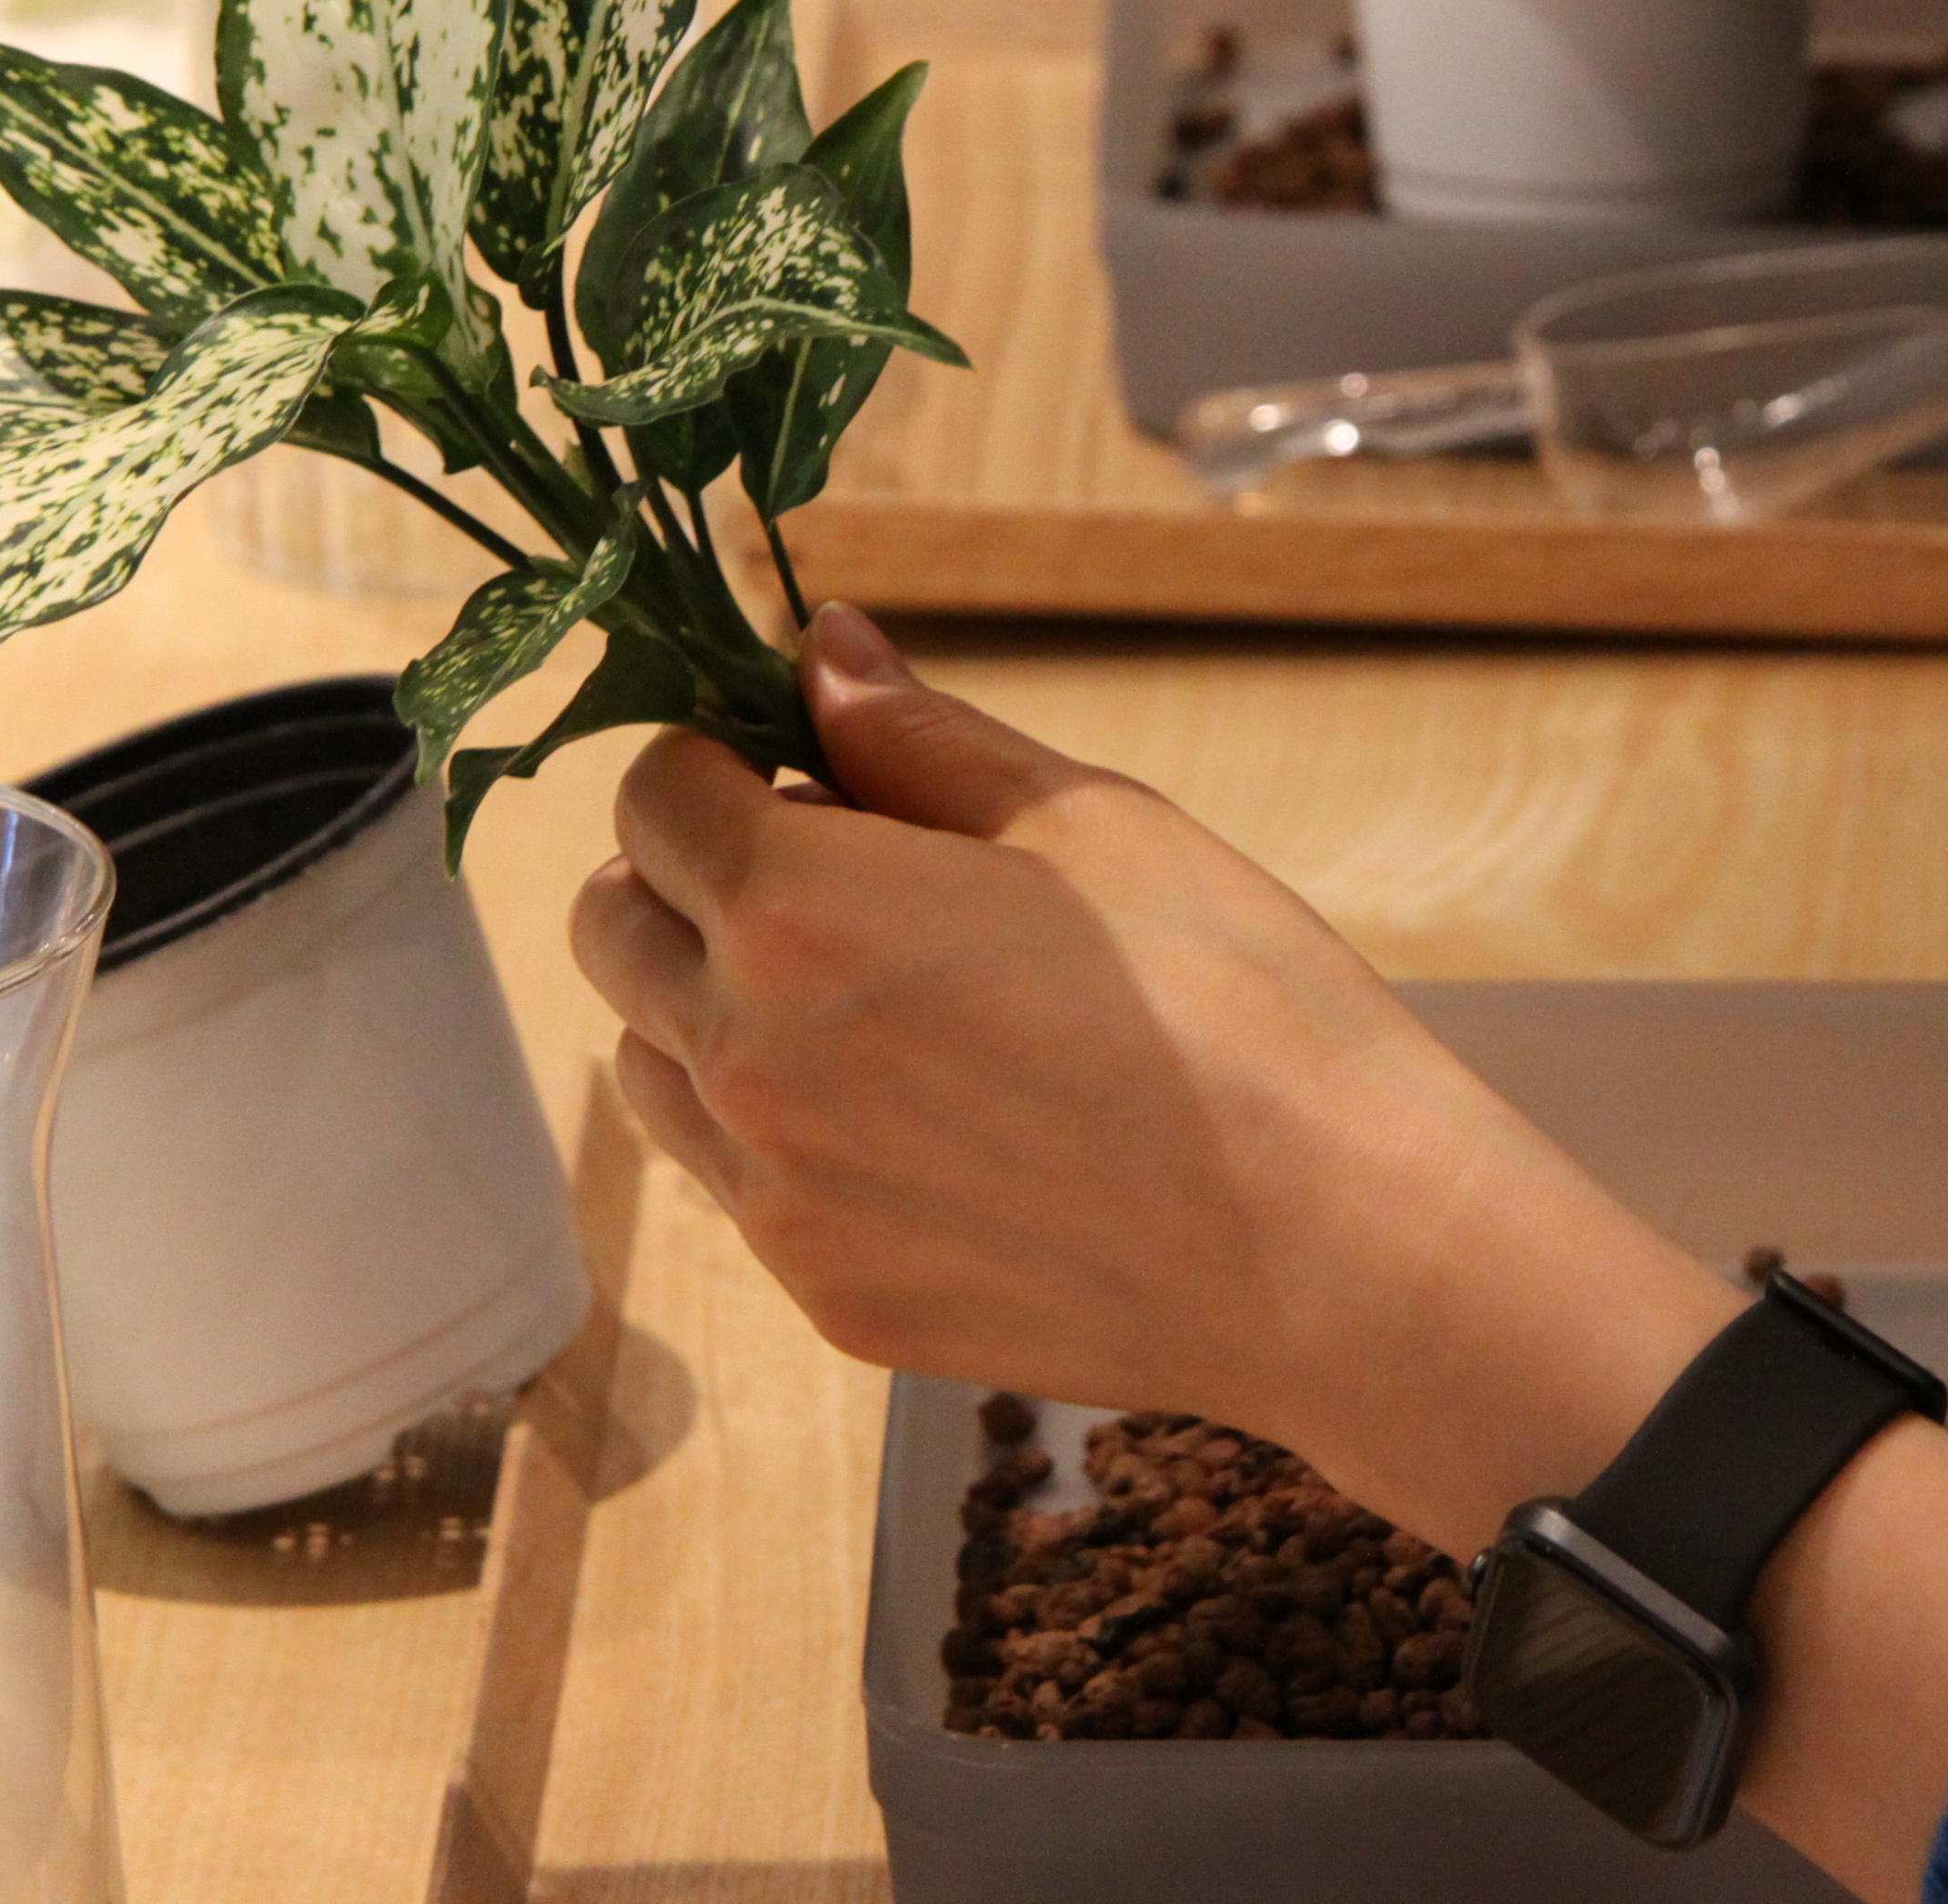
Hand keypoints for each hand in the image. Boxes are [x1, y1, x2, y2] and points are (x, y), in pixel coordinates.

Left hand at [574, 603, 1737, 1552]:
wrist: (1335, 1248)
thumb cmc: (1236, 1005)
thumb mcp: (1090, 822)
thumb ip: (919, 739)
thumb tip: (820, 650)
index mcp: (798, 910)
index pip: (651, 796)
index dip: (723, 762)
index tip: (808, 772)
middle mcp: (748, 1059)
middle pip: (611, 929)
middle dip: (687, 877)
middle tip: (834, 874)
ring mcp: (779, 1197)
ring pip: (649, 1065)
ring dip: (714, 1007)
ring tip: (880, 1005)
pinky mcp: (829, 1298)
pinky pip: (742, 1187)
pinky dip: (789, 1133)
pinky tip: (938, 1122)